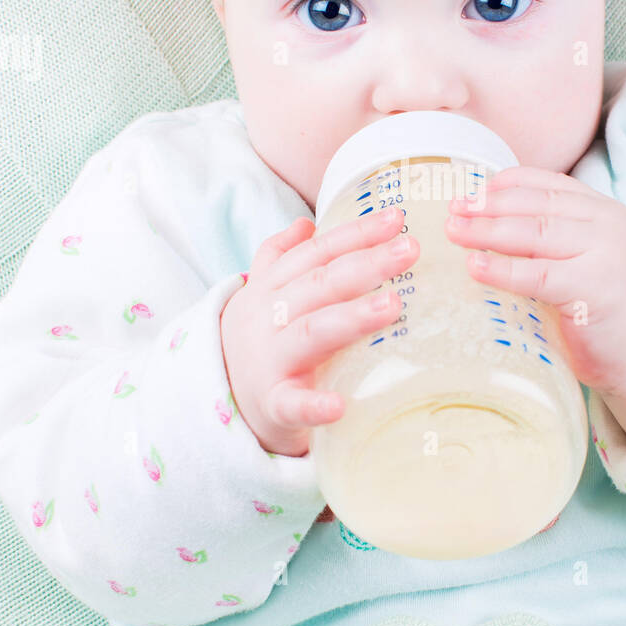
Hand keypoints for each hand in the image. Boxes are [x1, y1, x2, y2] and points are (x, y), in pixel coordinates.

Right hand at [220, 207, 417, 456]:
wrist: (216, 396)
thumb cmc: (259, 341)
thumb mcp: (261, 295)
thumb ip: (279, 257)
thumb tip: (305, 224)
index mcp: (271, 287)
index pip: (317, 254)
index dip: (355, 233)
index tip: (396, 219)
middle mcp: (269, 317)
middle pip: (320, 285)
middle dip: (367, 265)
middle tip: (410, 250)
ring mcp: (270, 360)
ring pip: (311, 333)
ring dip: (352, 317)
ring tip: (393, 305)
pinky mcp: (273, 404)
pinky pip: (293, 404)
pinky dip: (314, 405)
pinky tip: (340, 406)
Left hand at [444, 166, 625, 404]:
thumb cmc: (612, 315)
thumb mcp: (592, 261)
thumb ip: (560, 240)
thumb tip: (492, 227)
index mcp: (609, 213)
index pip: (552, 185)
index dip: (508, 184)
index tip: (473, 189)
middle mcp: (611, 225)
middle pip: (539, 206)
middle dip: (490, 205)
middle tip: (454, 208)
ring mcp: (608, 254)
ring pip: (536, 233)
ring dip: (488, 230)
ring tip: (455, 231)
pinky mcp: (598, 289)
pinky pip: (539, 275)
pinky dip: (503, 269)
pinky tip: (475, 266)